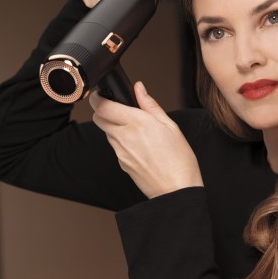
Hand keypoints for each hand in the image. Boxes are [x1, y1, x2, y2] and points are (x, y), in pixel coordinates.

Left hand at [89, 82, 203, 198]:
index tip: (103, 94)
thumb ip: (150, 104)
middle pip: (98, 118)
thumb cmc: (179, 160)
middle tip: (118, 109)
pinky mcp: (121, 163)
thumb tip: (139, 89)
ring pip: (106, 132)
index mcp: (137, 123)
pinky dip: (122, 141)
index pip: (103, 106)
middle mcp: (124, 137)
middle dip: (104, 110)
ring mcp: (120, 152)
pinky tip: (140, 145)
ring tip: (136, 129)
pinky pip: (115, 146)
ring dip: (114, 126)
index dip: (99, 97)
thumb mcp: (170, 125)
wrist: (176, 189)